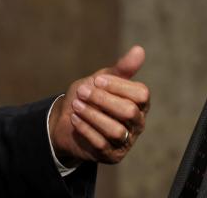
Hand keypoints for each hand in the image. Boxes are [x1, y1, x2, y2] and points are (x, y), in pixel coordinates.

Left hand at [48, 45, 149, 164]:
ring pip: (115, 130)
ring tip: (76, 105)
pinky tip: (75, 118)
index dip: (118, 85)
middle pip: (129, 111)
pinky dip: (85, 129)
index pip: (141, 94)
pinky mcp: (112, 156)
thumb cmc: (89, 97)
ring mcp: (126, 141)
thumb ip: (121, 68)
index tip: (97, 80)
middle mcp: (137, 123)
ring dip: (92, 115)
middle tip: (82, 91)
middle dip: (102, 99)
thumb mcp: (102, 79)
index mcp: (140, 103)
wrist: (66, 121)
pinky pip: (102, 144)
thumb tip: (139, 49)